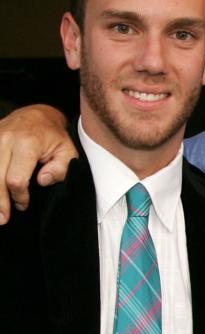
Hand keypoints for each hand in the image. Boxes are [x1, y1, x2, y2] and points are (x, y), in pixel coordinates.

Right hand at [0, 104, 74, 223]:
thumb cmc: (54, 137)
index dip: (19, 196)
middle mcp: (5, 139)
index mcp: (27, 143)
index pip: (16, 179)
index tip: (23, 205)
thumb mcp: (67, 151)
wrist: (37, 114)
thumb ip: (59, 168)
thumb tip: (41, 181)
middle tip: (2, 219)